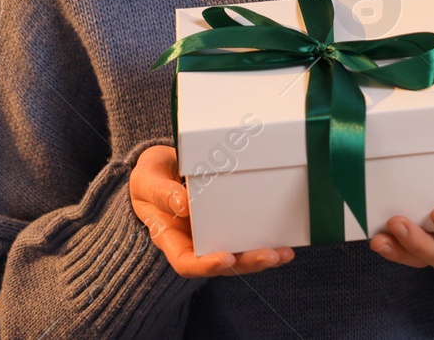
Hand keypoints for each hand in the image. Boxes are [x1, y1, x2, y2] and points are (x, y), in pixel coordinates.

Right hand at [129, 144, 294, 276]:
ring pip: (239, 254)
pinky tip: (285, 237)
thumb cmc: (151, 178)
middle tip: (270, 255)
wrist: (162, 168)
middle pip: (221, 263)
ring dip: (262, 256)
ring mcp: (213, 233)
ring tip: (284, 253)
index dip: (206, 265)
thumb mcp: (148, 181)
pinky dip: (266, 237)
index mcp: (170, 238)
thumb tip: (184, 205)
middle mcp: (194, 242)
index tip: (225, 258)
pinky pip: (247, 235)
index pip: (186, 263)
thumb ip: (162, 193)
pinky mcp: (229, 221)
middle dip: (247, 262)